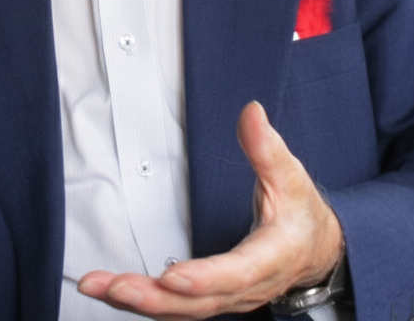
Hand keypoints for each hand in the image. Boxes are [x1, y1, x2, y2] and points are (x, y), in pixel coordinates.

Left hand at [77, 101, 343, 320]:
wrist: (317, 251)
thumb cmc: (302, 215)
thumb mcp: (291, 177)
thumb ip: (267, 148)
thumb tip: (251, 112)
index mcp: (271, 257)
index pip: (236, 274)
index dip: (204, 278)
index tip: (171, 275)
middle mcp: (247, 288)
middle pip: (198, 302)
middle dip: (152, 296)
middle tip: (112, 285)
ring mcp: (228, 299)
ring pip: (181, 311)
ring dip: (137, 302)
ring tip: (96, 287)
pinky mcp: (211, 300)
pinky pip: (175, 309)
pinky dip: (143, 303)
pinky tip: (112, 291)